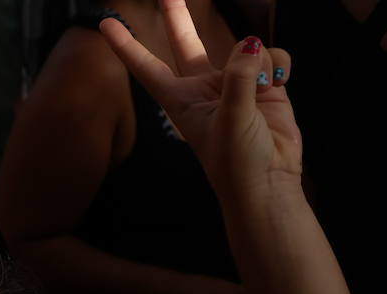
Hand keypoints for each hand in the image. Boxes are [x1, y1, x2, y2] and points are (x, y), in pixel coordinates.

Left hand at [99, 2, 299, 200]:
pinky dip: (278, 66)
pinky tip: (280, 84)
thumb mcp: (231, 119)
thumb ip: (238, 76)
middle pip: (186, 42)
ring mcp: (236, 84)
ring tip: (262, 93)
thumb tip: (250, 45)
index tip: (106, 24)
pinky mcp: (264, 85)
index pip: (147, 67)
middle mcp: (205, 88)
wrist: (270, 184)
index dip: (126, 46)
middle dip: (177, 15)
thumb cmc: (238, 163)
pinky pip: (272, 57)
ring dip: (258, 62)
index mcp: (181, 100)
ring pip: (246, 49)